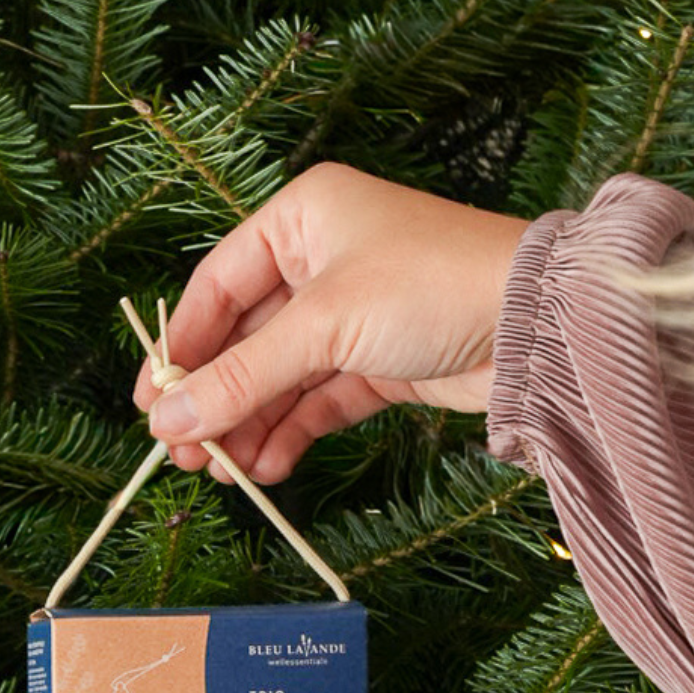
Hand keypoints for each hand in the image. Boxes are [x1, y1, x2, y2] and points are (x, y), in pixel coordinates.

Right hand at [133, 163, 529, 482]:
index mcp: (303, 218)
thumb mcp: (325, 325)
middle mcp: (324, 259)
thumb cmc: (431, 286)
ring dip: (251, 423)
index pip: (218, 285)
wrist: (544, 324)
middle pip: (247, 337)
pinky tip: (270, 468)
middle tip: (182, 454)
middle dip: (216, 398)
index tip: (149, 405)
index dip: (181, 346)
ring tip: (225, 474)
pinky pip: (320, 399)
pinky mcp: (383, 362)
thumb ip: (242, 377)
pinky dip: (294, 433)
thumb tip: (166, 424)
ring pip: (282, 375)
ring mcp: (355, 313)